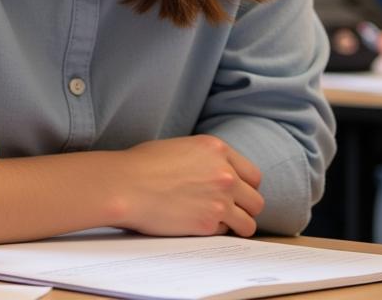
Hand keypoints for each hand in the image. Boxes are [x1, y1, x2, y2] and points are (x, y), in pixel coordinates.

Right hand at [113, 135, 263, 237]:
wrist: (125, 184)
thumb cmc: (142, 164)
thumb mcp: (179, 147)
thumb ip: (204, 160)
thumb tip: (213, 174)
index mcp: (215, 149)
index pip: (253, 175)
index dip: (243, 186)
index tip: (234, 193)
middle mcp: (224, 173)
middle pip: (256, 200)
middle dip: (244, 207)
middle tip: (227, 210)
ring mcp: (220, 200)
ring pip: (249, 222)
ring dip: (236, 224)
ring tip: (216, 222)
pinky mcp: (209, 223)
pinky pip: (226, 233)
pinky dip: (216, 232)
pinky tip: (197, 223)